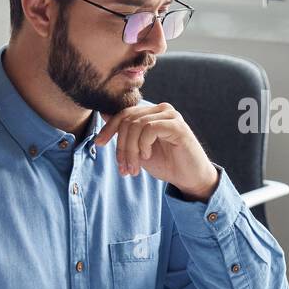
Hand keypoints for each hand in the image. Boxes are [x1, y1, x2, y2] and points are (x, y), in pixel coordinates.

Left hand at [94, 102, 219, 199]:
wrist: (189, 178)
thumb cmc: (166, 164)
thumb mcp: (138, 149)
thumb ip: (125, 133)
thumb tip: (103, 113)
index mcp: (152, 113)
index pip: (124, 113)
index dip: (109, 128)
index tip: (99, 143)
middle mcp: (162, 110)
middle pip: (128, 119)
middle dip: (121, 146)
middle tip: (123, 167)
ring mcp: (171, 116)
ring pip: (137, 125)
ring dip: (131, 150)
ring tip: (134, 168)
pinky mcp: (177, 125)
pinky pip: (150, 128)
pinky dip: (143, 145)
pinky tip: (147, 156)